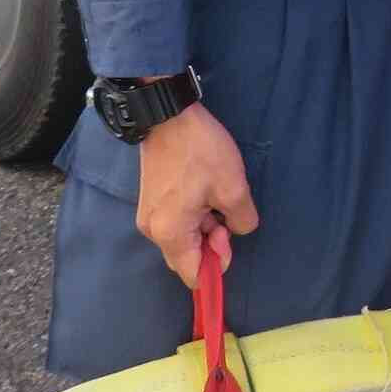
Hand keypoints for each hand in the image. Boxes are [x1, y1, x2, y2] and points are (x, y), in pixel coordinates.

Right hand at [136, 102, 258, 287]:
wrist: (169, 116)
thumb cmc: (201, 152)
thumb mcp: (234, 188)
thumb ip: (242, 222)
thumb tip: (236, 231)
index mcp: (171, 233)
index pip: (193, 275)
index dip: (216, 265)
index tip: (229, 238)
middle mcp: (153, 231)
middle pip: (187, 257)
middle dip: (212, 245)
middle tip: (227, 215)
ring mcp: (149, 215)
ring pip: (183, 239)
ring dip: (205, 228)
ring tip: (217, 198)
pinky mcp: (151, 201)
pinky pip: (175, 223)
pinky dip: (194, 217)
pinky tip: (205, 194)